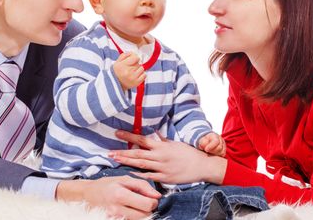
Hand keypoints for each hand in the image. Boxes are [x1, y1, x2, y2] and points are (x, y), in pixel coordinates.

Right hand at [56, 175, 159, 219]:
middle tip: (143, 200)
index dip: (153, 201)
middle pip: (145, 215)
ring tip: (135, 203)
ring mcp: (115, 217)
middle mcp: (117, 209)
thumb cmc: (108, 184)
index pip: (147, 205)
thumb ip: (143, 186)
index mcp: (120, 195)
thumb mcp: (125, 179)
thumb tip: (158, 196)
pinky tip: (130, 208)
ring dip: (142, 212)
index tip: (150, 196)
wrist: (89, 193)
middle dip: (148, 207)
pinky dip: (134, 216)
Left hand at [109, 130, 226, 184]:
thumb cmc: (189, 153)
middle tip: (109, 152)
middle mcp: (160, 156)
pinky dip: (139, 175)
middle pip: (137, 153)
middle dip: (122, 153)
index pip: (142, 140)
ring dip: (127, 162)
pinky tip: (129, 173)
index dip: (129, 137)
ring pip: (141, 165)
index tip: (117, 133)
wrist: (202, 165)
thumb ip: (164, 140)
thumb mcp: (175, 143)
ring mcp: (162, 168)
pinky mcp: (165, 178)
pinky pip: (150, 177)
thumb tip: (156, 133)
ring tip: (115, 160)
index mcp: (162, 146)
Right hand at [113, 52, 145, 90]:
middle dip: (135, 64)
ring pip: (142, 68)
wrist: (117, 84)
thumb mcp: (117, 62)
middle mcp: (128, 72)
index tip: (132, 61)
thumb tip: (133, 53)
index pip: (135, 57)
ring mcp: (133, 78)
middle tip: (130, 68)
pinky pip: (144, 75)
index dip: (134, 58)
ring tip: (133, 72)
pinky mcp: (137, 83)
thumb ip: (125, 55)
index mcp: (123, 65)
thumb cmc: (117, 72)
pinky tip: (136, 76)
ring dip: (138, 69)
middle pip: (138, 63)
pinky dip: (142, 75)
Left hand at [198, 132, 225, 156]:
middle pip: (219, 148)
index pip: (216, 141)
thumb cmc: (204, 141)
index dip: (211, 146)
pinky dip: (217, 155)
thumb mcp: (202, 140)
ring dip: (214, 154)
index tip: (206, 149)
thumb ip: (203, 143)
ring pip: (221, 152)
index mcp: (215, 136)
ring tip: (209, 152)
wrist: (207, 141)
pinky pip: (222, 155)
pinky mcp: (224, 150)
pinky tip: (213, 154)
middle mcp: (221, 140)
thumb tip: (205, 147)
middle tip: (207, 151)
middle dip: (212, 151)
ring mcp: (223, 145)